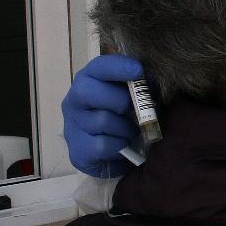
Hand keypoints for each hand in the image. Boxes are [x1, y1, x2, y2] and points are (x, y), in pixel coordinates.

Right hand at [62, 54, 141, 177]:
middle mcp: (74, 101)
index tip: (138, 70)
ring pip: (102, 120)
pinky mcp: (79, 151)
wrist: (113, 158)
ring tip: (132, 132)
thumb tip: (152, 81)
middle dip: (118, 99)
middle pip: (87, 91)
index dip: (117, 67)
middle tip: (134, 109)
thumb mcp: (132, 99)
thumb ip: (138, 88)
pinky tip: (124, 146)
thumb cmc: (124, 120)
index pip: (97, 67)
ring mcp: (73, 127)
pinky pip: (104, 145)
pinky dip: (120, 145)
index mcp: (89, 81)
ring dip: (125, 127)